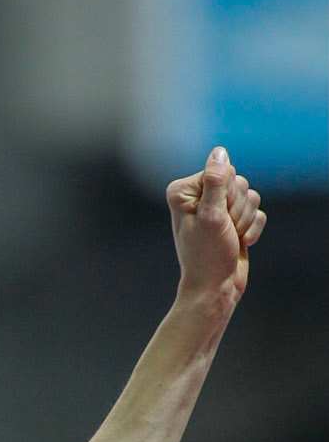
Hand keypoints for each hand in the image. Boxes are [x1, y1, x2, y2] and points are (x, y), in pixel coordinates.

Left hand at [167, 146, 265, 309]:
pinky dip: (253, 228)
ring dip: (245, 219)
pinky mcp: (235, 219)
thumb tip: (220, 152)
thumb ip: (215, 182)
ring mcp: (218, 208)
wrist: (215, 289)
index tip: (214, 219)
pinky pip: (258, 211)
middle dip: (236, 208)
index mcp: (184, 191)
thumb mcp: (211, 217)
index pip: (222, 170)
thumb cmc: (207, 256)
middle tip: (223, 231)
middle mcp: (199, 196)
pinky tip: (240, 243)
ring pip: (250, 195)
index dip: (225, 195)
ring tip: (230, 238)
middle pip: (238, 181)